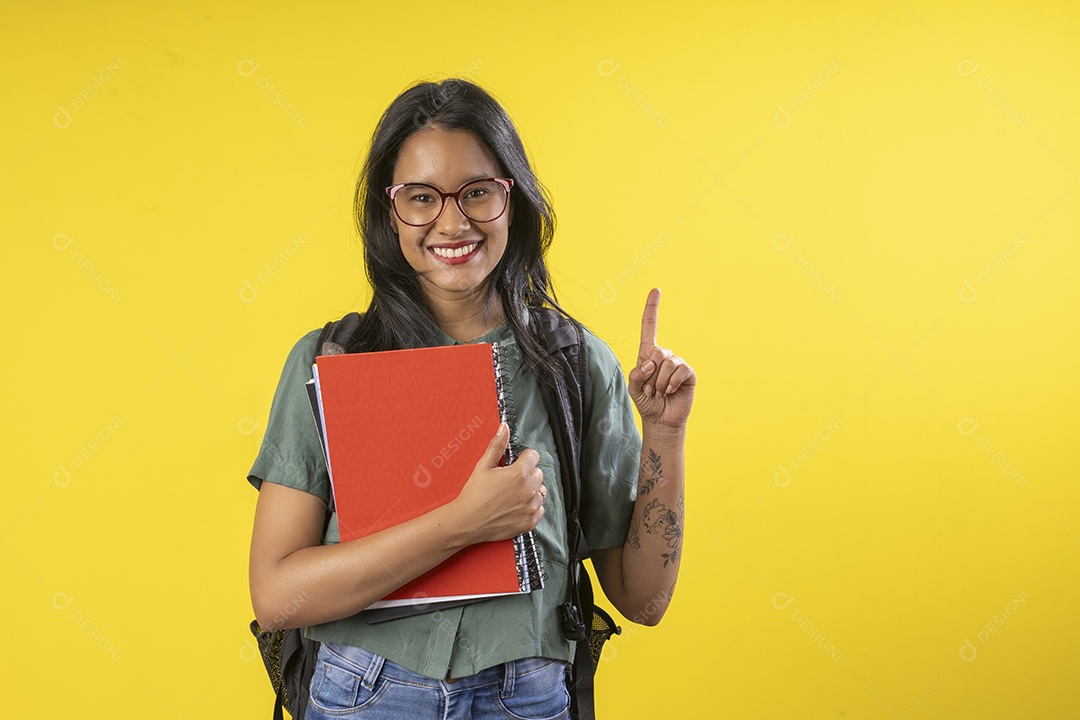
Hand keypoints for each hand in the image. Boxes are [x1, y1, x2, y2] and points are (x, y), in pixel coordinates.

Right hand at [451, 422, 545, 543]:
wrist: (467, 522)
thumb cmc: (474, 494)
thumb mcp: (483, 466)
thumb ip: (497, 445)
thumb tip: (504, 428)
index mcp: (519, 473)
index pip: (533, 456)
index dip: (523, 458)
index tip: (515, 463)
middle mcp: (529, 490)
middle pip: (538, 473)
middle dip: (527, 474)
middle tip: (511, 480)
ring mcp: (530, 507)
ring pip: (541, 491)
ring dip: (531, 491)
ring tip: (514, 494)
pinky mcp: (530, 522)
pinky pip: (540, 509)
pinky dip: (532, 507)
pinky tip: (517, 506)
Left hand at [627, 288, 695, 428]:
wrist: (661, 420)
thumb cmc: (646, 402)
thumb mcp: (633, 388)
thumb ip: (635, 374)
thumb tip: (650, 363)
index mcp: (648, 355)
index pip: (650, 327)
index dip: (652, 309)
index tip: (656, 290)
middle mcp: (664, 356)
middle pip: (657, 352)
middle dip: (650, 375)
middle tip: (651, 390)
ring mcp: (677, 363)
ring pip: (667, 364)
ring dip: (659, 383)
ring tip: (660, 393)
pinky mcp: (688, 373)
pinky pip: (680, 370)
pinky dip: (672, 383)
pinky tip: (670, 391)